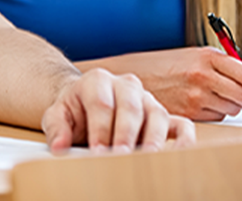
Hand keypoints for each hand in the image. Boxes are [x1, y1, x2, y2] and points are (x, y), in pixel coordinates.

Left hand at [42, 68, 194, 152]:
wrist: (86, 103)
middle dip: (125, 136)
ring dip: (154, 140)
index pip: (102, 103)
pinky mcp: (163, 116)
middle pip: (130, 108)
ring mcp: (148, 100)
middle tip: (121, 159)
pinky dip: (185, 141)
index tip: (97, 152)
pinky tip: (180, 157)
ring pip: (158, 115)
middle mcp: (126, 85)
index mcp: (98, 80)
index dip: (100, 129)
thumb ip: (56, 128)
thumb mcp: (57, 114)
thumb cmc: (74, 110)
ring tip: (147, 161)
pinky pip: (182, 125)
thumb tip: (59, 147)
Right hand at [81, 47, 241, 120]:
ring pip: (231, 109)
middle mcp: (204, 74)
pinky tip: (198, 103)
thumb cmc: (162, 64)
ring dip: (227, 106)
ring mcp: (196, 94)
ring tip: (210, 96)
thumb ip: (220, 65)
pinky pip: (215, 118)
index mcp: (207, 56)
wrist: (133, 75)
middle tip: (235, 95)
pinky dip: (212, 114)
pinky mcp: (189, 111)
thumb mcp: (191, 55)